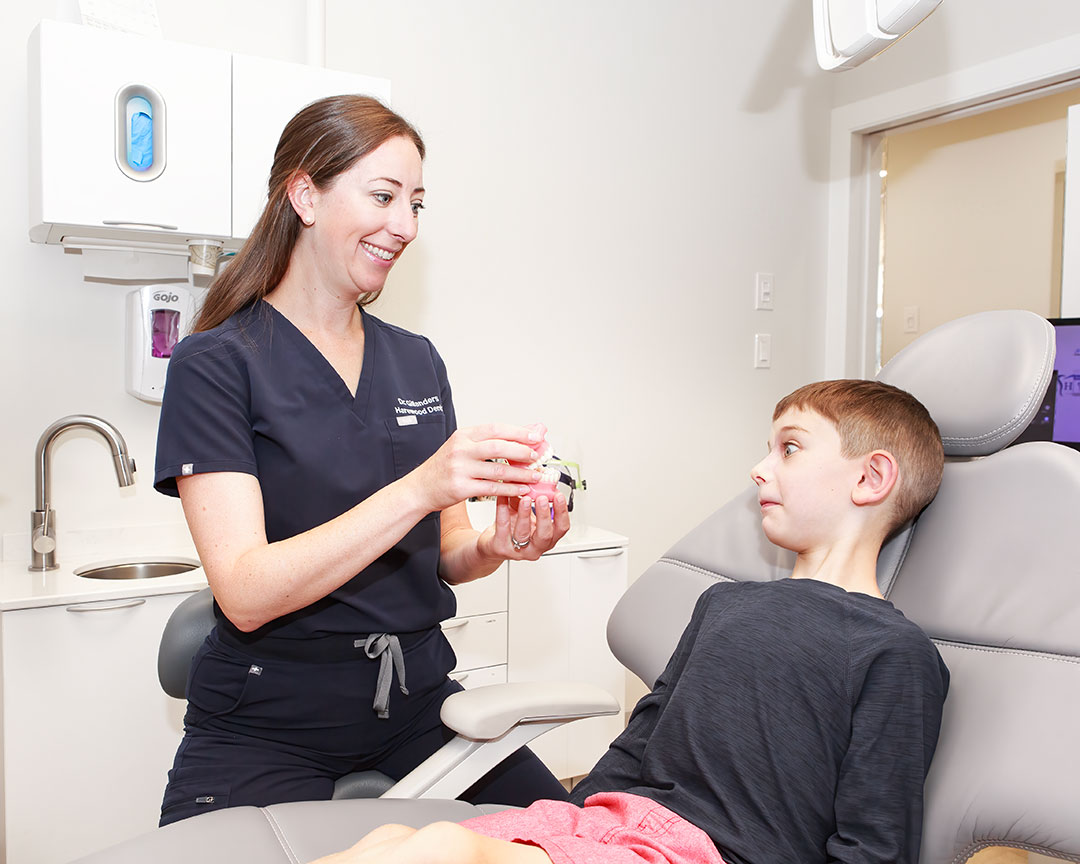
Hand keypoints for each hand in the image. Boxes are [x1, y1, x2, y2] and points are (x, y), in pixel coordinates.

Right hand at [410, 424, 544, 512]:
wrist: (420, 488)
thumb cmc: (444, 468)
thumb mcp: (462, 447)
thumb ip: (488, 441)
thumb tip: (520, 435)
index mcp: (463, 436)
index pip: (495, 429)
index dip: (518, 432)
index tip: (536, 436)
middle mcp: (461, 450)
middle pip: (498, 447)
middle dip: (522, 451)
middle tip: (537, 456)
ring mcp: (460, 469)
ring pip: (498, 470)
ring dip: (521, 473)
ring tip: (536, 475)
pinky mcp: (461, 488)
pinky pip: (492, 488)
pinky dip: (510, 489)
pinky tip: (522, 489)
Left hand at [477, 492, 570, 561]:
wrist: (492, 544)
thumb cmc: (513, 528)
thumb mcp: (526, 512)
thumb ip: (532, 497)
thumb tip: (535, 475)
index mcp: (547, 537)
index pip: (561, 528)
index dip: (562, 512)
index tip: (559, 496)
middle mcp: (536, 547)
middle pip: (545, 534)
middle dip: (544, 515)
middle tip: (542, 498)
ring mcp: (518, 550)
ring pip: (523, 533)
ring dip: (525, 514)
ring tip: (525, 498)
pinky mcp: (501, 547)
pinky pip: (503, 528)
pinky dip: (503, 511)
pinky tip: (502, 498)